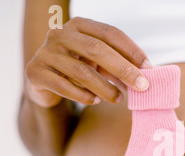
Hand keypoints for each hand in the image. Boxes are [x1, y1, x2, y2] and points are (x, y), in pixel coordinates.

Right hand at [25, 17, 151, 106]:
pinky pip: (64, 87)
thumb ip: (120, 67)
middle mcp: (60, 34)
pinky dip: (84, 96)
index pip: (110, 33)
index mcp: (79, 25)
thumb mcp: (100, 64)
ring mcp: (45, 52)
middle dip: (123, 69)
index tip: (149, 68)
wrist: (45, 83)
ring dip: (105, 88)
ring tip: (119, 99)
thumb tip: (145, 79)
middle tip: (142, 86)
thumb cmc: (80, 70)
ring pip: (81, 72)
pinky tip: (95, 101)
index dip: (131, 50)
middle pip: (97, 50)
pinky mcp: (35, 72)